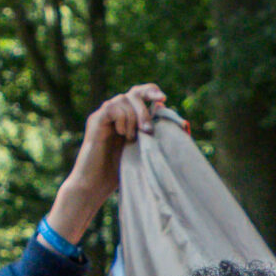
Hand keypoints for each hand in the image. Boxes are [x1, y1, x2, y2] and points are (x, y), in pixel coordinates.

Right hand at [43, 84, 182, 243]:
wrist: (96, 184)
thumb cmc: (120, 171)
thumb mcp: (145, 150)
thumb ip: (158, 134)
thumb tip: (180, 120)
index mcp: (127, 115)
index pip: (140, 93)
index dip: (152, 91)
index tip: (164, 99)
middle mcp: (115, 111)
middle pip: (134, 93)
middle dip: (145, 108)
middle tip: (148, 130)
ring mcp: (104, 115)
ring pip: (123, 99)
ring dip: (134, 117)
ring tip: (132, 138)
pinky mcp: (95, 120)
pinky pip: (112, 108)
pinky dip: (122, 119)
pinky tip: (122, 135)